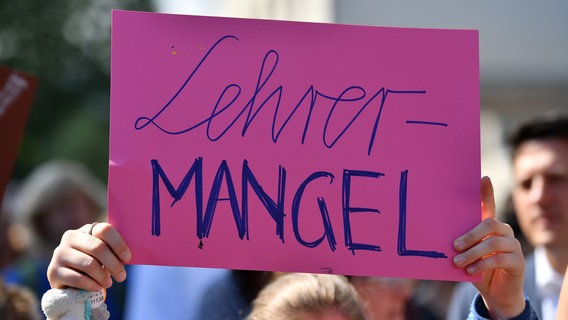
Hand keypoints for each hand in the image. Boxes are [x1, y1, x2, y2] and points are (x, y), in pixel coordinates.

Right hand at [47, 222, 131, 291]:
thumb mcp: (103, 254)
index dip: (119, 244)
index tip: (128, 258)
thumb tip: (129, 256)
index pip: (104, 230)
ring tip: (108, 283)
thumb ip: (113, 250)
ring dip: (102, 276)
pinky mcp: (53, 271)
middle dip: (113, 264)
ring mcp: (60, 253)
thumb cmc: (93, 264)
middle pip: (98, 247)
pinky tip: (97, 288)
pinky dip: (91, 285)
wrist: (69, 282)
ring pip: (89, 264)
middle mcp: (70, 237)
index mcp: (86, 230)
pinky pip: (77, 278)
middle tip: (122, 276)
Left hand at [453, 176, 524, 318]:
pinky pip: (500, 259)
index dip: (487, 192)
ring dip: (473, 253)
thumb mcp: (466, 254)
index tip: (483, 178)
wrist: (495, 292)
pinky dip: (482, 265)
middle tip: (454, 246)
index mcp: (490, 226)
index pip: (489, 205)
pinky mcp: (518, 261)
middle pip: (489, 224)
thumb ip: (459, 243)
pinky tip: (470, 271)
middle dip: (470, 235)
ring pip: (493, 243)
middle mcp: (504, 231)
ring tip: (458, 262)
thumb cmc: (476, 268)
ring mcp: (513, 245)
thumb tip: (436, 235)